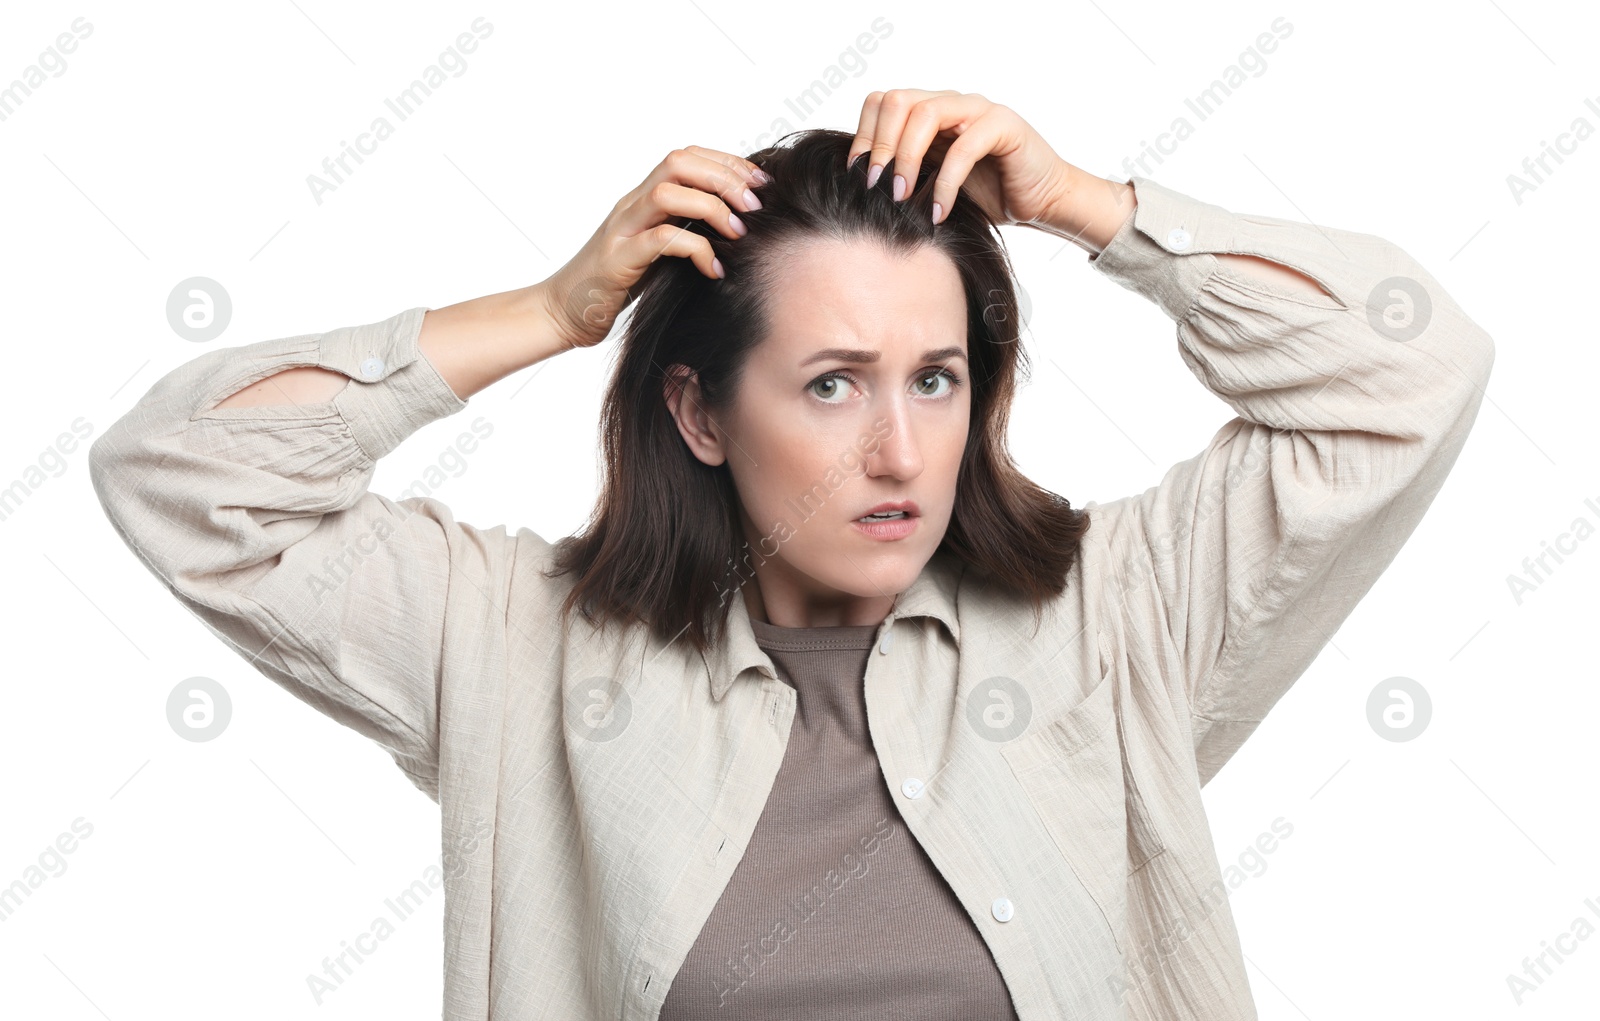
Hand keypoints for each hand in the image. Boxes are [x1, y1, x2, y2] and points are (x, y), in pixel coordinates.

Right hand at [538, 146, 770, 350]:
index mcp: (642, 199)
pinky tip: (715, 269)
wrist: (564, 313)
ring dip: (712, 207)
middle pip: (678, 162)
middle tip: (756, 207)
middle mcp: (631, 206)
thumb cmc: (615, 286)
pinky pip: (661, 240)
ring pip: (667, 193)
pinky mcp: (618, 261)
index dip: (728, 162)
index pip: (687, 157)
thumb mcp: (657, 253)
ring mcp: (622, 230)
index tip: (761, 184)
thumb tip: (740, 230)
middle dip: (725, 177)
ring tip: (739, 234)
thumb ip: (685, 231)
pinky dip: (696, 250)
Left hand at [844, 89, 1079, 229]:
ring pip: (925, 114)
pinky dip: (946, 183)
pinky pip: (964, 146)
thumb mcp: (933, 183)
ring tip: (903, 198)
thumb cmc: (987, 195)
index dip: (864, 137)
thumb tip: (860, 185)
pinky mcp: (1004, 126)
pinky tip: (940, 212)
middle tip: (876, 187)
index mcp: (929, 111)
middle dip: (880, 146)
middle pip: (897, 100)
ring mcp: (977, 110)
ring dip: (906, 159)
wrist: (1041, 200)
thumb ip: (905, 172)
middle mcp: (951, 102)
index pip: (882, 102)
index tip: (857, 177)